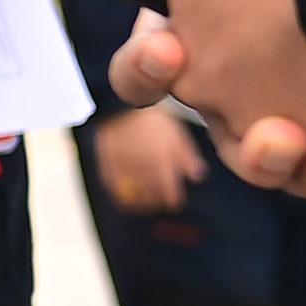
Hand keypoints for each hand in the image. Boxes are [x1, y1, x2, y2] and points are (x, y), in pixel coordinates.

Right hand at [92, 105, 207, 214]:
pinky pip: (113, 186)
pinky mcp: (107, 164)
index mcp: (162, 162)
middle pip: (152, 196)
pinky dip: (120, 193)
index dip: (173, 199)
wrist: (119, 104)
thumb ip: (187, 156)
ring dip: (140, 201)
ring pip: (133, 194)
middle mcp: (143, 169)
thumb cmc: (150, 118)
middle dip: (158, 200)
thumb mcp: (175, 132)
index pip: (170, 192)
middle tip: (161, 201)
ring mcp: (124, 168)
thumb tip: (198, 175)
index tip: (175, 201)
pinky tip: (125, 192)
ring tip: (145, 201)